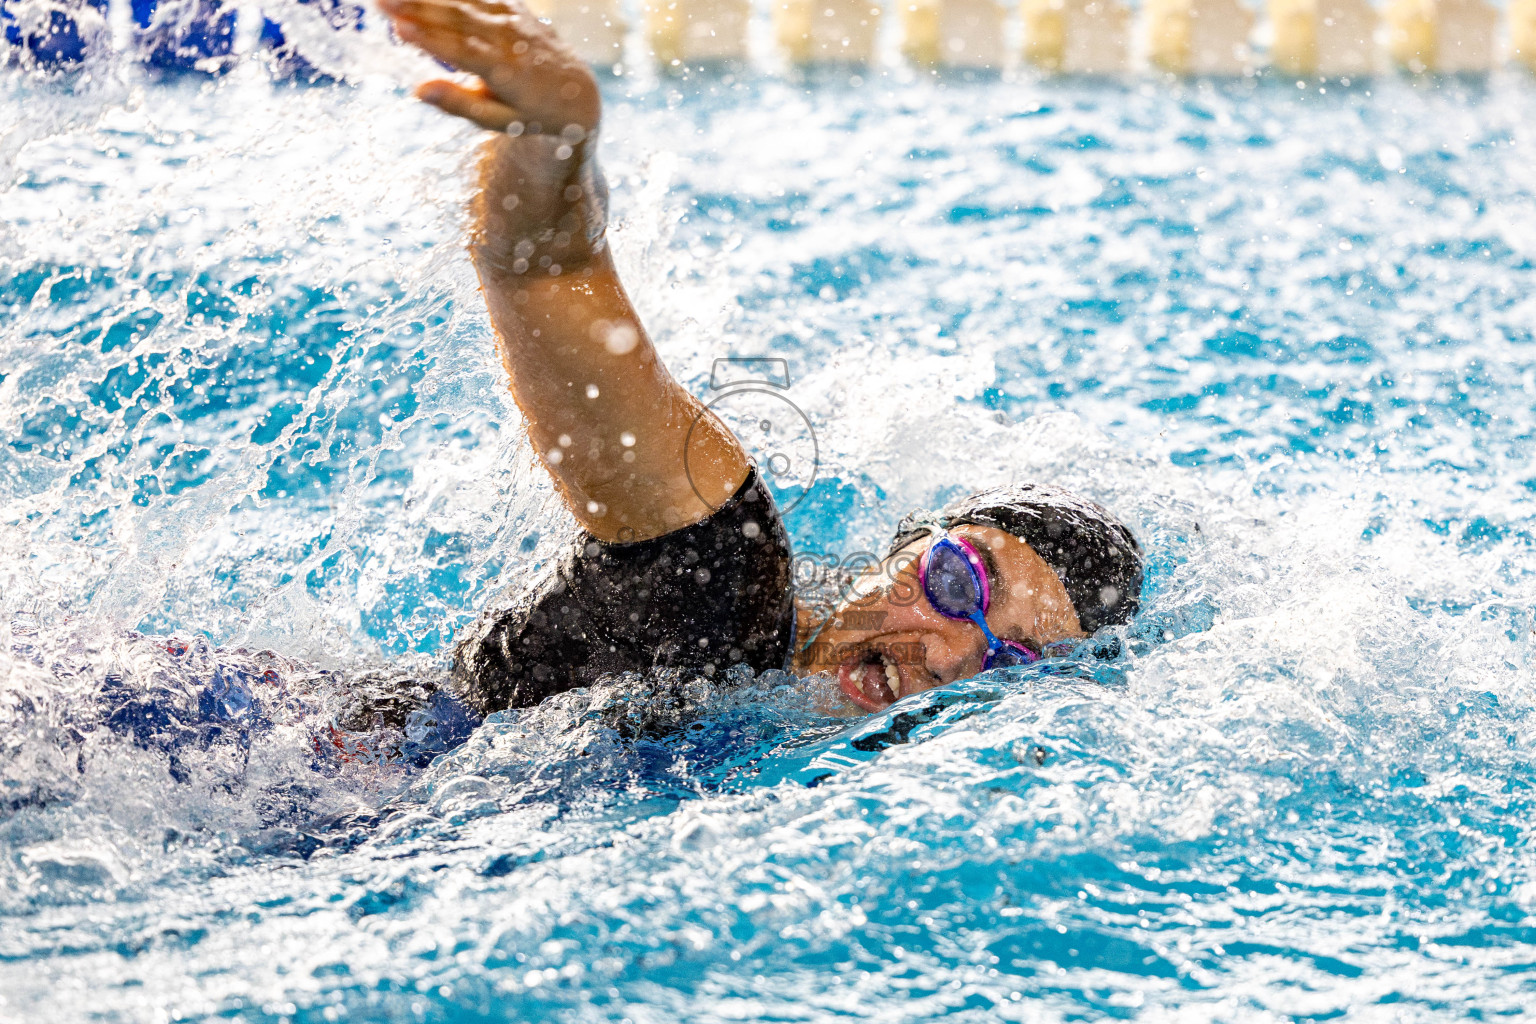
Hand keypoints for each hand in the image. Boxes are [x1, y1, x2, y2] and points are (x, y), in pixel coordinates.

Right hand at [378, 0, 600, 137]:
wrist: (576, 92)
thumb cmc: (532, 113)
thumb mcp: (500, 121)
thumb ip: (459, 105)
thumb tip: (417, 90)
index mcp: (507, 72)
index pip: (463, 51)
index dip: (431, 41)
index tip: (399, 29)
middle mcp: (510, 40)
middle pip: (458, 20)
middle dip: (417, 8)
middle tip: (378, 1)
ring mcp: (512, 20)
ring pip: (464, 2)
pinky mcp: (512, 7)